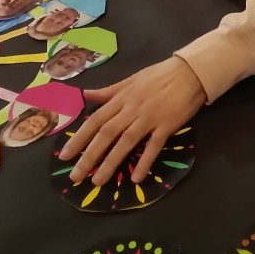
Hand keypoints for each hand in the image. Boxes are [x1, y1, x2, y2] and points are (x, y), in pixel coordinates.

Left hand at [58, 56, 206, 184]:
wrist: (190, 72)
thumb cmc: (160, 76)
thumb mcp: (131, 80)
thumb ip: (108, 91)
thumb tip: (85, 95)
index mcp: (122, 98)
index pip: (95, 120)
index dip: (79, 138)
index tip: (65, 156)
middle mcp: (132, 109)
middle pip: (106, 134)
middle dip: (89, 156)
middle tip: (75, 176)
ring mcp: (149, 117)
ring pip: (126, 142)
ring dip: (111, 162)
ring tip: (98, 181)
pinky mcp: (167, 125)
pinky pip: (154, 146)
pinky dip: (144, 162)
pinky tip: (136, 178)